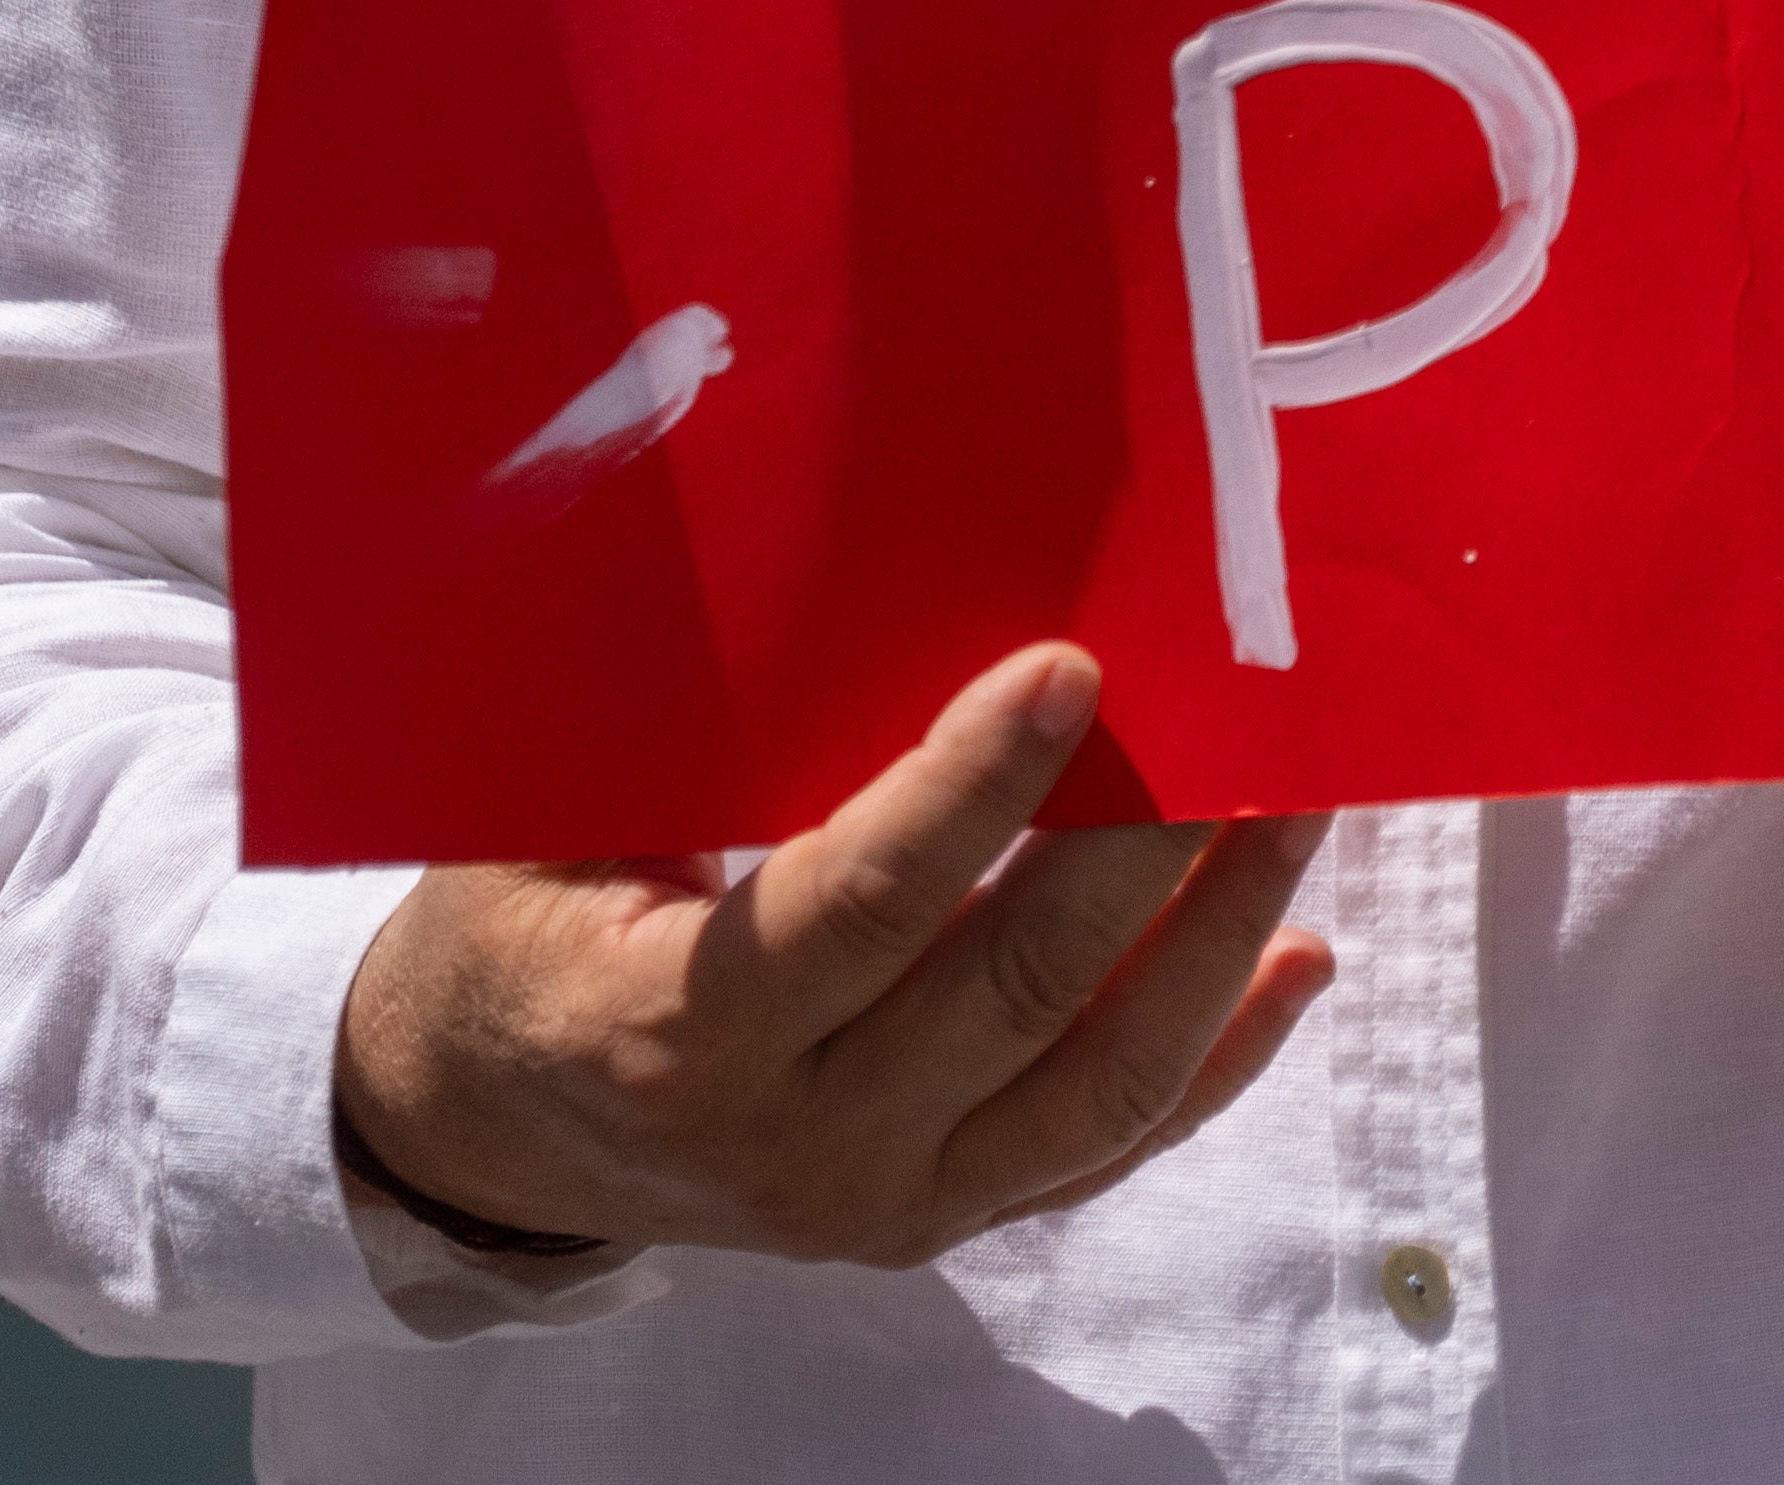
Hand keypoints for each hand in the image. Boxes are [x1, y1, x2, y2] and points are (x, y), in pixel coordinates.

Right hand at [331, 643, 1336, 1269]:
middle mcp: (794, 1140)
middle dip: (1146, 852)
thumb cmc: (521, 930)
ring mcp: (880, 1199)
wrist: (486, 1129)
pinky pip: (1102, 1152)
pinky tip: (1292, 960)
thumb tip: (823, 562)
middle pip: (1013, 994)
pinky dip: (1216, 1058)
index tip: (1072, 667)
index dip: (975, 786)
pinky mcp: (938, 1221)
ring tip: (1298, 818)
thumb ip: (681, 740)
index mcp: (677, 1028)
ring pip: (1094, 1090)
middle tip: (1243, 724)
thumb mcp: (547, 830)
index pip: (865, 903)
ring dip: (1213, 947)